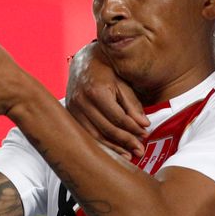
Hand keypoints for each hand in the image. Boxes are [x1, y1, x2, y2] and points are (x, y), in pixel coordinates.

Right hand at [65, 42, 148, 158]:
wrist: (83, 60)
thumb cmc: (106, 68)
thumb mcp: (122, 81)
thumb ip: (132, 103)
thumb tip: (143, 125)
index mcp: (96, 91)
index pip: (118, 117)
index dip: (133, 128)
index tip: (145, 135)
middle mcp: (81, 101)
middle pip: (106, 129)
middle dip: (125, 141)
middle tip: (140, 151)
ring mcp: (73, 109)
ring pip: (94, 136)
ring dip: (113, 148)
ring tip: (129, 155)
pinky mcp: (69, 114)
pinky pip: (85, 134)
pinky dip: (100, 144)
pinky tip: (113, 150)